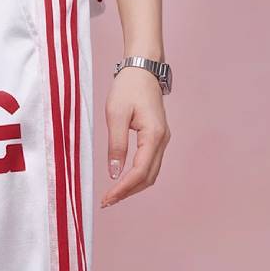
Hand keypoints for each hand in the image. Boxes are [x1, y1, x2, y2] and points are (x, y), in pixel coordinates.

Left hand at [101, 67, 169, 207]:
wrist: (142, 69)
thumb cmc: (128, 87)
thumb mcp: (115, 115)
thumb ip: (116, 145)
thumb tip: (114, 173)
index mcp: (154, 135)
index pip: (139, 171)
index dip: (123, 188)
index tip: (107, 198)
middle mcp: (162, 140)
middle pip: (148, 178)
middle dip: (128, 192)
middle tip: (107, 202)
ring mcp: (162, 140)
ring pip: (150, 174)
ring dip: (132, 187)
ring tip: (113, 195)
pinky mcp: (157, 139)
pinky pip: (149, 165)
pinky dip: (136, 178)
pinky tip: (122, 182)